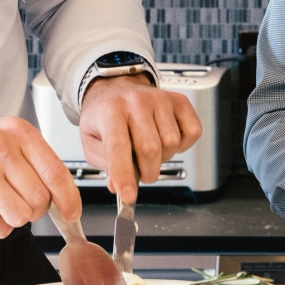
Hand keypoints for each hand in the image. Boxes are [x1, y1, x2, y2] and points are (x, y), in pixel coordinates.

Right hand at [0, 116, 79, 238]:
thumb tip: (63, 196)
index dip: (69, 198)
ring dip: (12, 217)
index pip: (56, 172)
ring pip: (22, 216)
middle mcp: (1, 148)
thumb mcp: (3, 137)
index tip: (72, 212)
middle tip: (15, 199)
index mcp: (17, 131)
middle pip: (41, 199)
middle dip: (33, 208)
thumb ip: (34, 160)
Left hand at [79, 73, 203, 200]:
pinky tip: (167, 142)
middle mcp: (137, 102)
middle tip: (140, 173)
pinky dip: (183, 146)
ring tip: (151, 152)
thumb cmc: (104, 117)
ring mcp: (161, 99)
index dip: (124, 174)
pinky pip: (192, 132)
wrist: (115, 89)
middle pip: (150, 149)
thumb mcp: (91, 142)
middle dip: (147, 172)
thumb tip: (119, 186)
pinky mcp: (179, 101)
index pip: (119, 146)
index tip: (128, 195)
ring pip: (172, 143)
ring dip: (163, 158)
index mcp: (110, 111)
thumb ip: (105, 165)